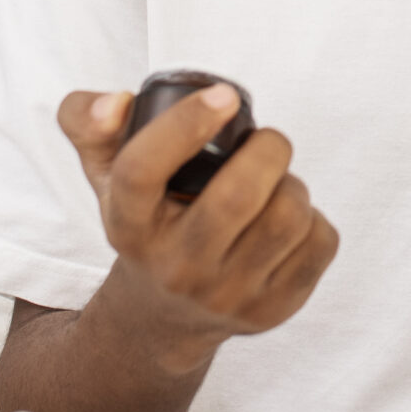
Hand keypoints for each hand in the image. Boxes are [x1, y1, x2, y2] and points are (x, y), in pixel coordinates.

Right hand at [57, 83, 338, 362]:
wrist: (164, 315)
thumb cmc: (147, 222)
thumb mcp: (106, 175)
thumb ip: (90, 122)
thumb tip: (118, 102)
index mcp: (129, 226)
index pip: (143, 171)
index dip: (184, 125)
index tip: (224, 95)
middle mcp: (175, 268)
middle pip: (236, 197)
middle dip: (268, 149)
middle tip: (267, 140)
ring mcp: (225, 296)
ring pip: (287, 218)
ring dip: (293, 184)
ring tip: (276, 183)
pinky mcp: (271, 311)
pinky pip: (320, 243)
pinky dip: (315, 218)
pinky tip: (289, 221)